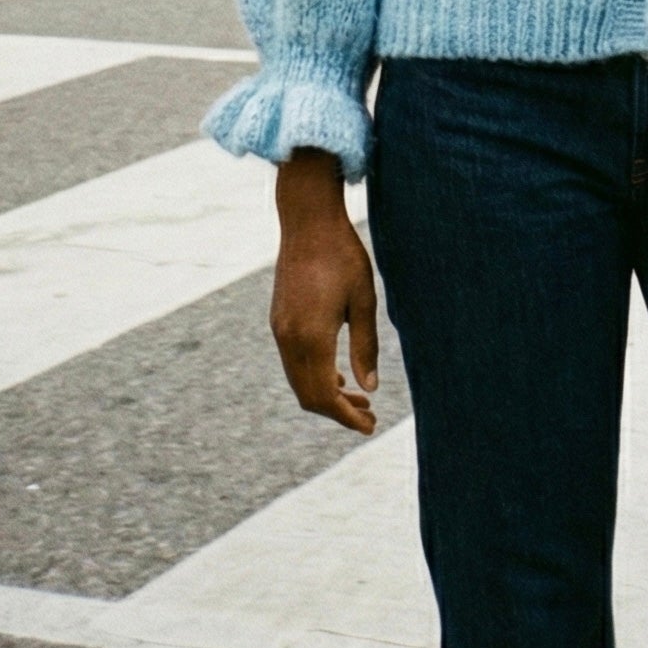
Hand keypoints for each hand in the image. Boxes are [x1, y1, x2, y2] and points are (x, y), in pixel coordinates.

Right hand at [270, 148, 379, 434]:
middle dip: (337, 411)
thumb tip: (369, 387)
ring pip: (298, 380)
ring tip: (359, 397)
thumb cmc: (343, 255)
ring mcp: (280, 329)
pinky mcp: (279, 319)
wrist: (307, 220)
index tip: (369, 427)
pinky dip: (313, 376)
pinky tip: (337, 373)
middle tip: (369, 416)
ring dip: (325, 393)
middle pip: (308, 395)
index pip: (324, 396)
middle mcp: (289, 338)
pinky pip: (293, 362)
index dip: (346, 417)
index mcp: (311, 337)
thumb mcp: (364, 300)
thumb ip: (365, 346)